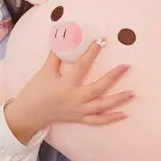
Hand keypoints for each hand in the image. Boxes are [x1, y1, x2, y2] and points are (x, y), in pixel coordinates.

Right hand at [5, 41, 132, 143]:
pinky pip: (97, 120)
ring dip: (118, 100)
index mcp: (65, 85)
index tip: (102, 41)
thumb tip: (62, 39)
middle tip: (127, 66)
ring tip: (132, 93)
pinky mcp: (79, 118)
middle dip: (113, 77)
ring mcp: (79, 110)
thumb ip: (55, 57)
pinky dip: (110, 118)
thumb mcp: (44, 72)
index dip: (92, 52)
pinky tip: (124, 114)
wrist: (28, 114)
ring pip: (102, 106)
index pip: (82, 65)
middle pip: (98, 87)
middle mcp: (75, 98)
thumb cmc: (35, 92)